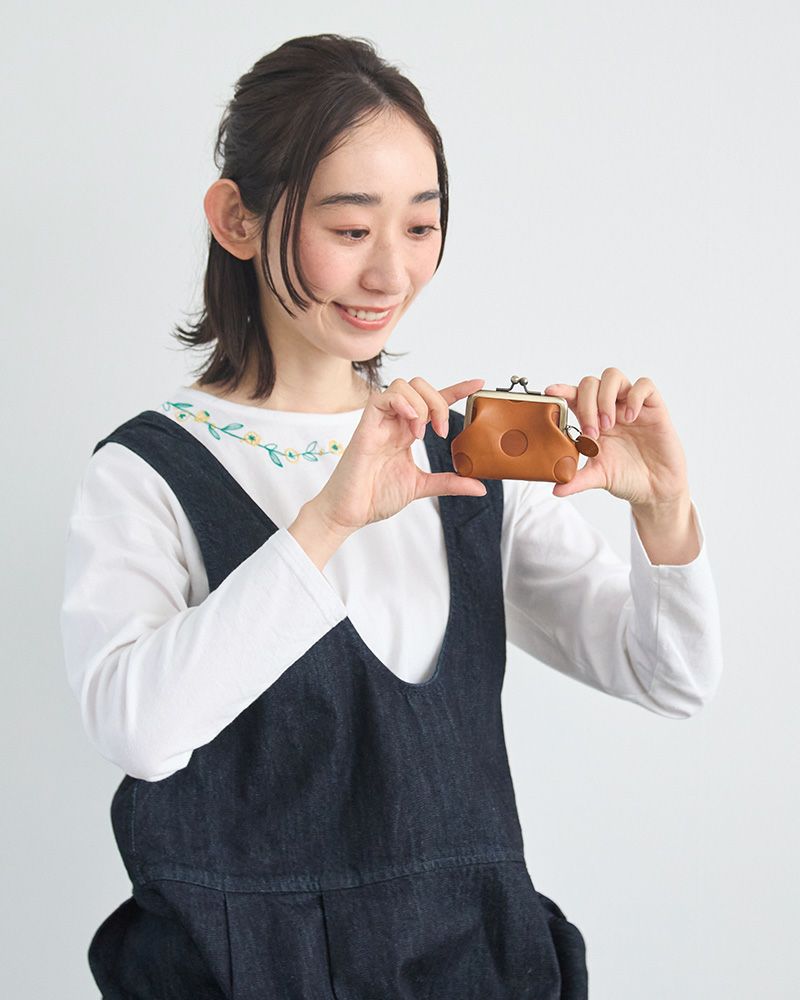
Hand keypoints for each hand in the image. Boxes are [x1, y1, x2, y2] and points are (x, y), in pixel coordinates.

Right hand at [314, 376, 487, 532]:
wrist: (350, 513)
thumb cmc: (375, 497)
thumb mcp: (422, 487)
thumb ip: (449, 482)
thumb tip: (480, 486)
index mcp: (406, 432)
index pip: (433, 402)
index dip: (456, 390)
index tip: (478, 385)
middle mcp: (394, 423)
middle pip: (419, 386)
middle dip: (438, 401)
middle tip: (441, 432)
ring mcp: (380, 423)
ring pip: (402, 386)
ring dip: (421, 404)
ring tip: (421, 433)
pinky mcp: (366, 427)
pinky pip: (382, 397)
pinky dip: (402, 403)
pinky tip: (411, 424)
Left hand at [543, 369, 690, 509]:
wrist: (655, 489)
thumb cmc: (626, 477)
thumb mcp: (597, 477)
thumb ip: (576, 480)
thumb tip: (555, 490)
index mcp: (593, 420)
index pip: (575, 396)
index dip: (562, 390)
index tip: (550, 392)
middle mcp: (610, 408)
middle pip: (591, 383)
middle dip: (587, 404)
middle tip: (592, 432)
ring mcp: (630, 406)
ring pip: (613, 376)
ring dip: (605, 397)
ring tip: (609, 424)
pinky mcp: (654, 408)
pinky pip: (644, 385)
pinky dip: (634, 397)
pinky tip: (631, 417)